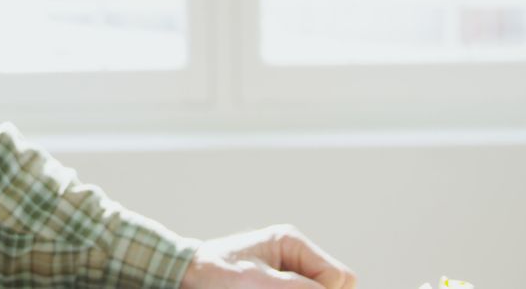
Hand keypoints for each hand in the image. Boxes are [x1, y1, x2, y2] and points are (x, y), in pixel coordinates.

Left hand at [180, 224, 356, 288]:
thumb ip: (298, 287)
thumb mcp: (258, 281)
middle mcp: (295, 253)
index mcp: (291, 241)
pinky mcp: (281, 282)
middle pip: (334, 283)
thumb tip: (333, 288)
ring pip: (320, 288)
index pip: (337, 276)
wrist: (188, 276)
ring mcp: (289, 269)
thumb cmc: (215, 273)